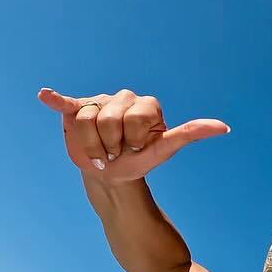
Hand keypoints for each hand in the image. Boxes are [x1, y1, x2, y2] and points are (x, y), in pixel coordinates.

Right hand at [37, 87, 228, 183]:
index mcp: (145, 104)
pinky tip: (46, 96)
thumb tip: (224, 126)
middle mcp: (123, 98)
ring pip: (86, 120)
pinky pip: (66, 103)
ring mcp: (98, 102)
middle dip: (111, 144)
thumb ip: (189, 133)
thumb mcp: (164, 149)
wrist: (111, 175)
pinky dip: (56, 100)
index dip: (133, 140)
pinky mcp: (76, 110)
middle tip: (116, 152)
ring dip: (91, 145)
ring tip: (100, 150)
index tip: (137, 149)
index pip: (135, 118)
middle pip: (108, 118)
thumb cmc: (139, 161)